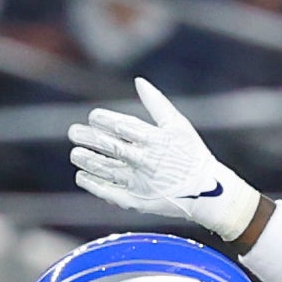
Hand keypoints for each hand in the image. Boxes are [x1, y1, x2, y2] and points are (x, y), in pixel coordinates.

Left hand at [68, 77, 259, 239]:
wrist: (208, 192)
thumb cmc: (192, 155)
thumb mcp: (179, 126)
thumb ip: (157, 103)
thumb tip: (139, 80)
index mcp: (157, 141)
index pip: (123, 127)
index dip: (104, 120)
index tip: (93, 117)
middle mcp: (147, 162)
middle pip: (111, 147)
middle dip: (89, 138)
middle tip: (73, 132)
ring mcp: (141, 183)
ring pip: (107, 170)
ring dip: (87, 161)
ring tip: (75, 154)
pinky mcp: (137, 201)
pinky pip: (110, 192)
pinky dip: (94, 184)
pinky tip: (82, 176)